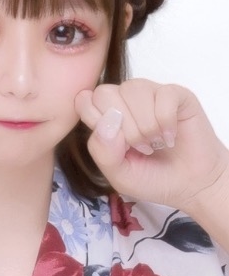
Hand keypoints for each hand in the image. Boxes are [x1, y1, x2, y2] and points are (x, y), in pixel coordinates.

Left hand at [75, 78, 228, 225]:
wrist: (190, 185)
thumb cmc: (151, 178)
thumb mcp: (118, 174)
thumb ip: (103, 151)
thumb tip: (107, 121)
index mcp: (105, 118)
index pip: (84, 100)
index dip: (95, 120)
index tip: (116, 144)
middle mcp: (125, 102)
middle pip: (104, 92)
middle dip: (121, 127)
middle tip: (139, 147)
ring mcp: (150, 96)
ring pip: (133, 89)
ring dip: (144, 125)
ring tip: (155, 143)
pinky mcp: (177, 95)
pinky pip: (163, 95)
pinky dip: (166, 121)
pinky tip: (171, 136)